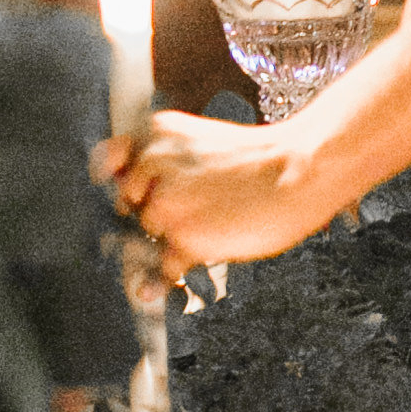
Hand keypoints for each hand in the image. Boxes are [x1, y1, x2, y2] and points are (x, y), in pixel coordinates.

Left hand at [93, 110, 333, 272]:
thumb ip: (163, 159)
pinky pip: (161, 268)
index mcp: (158, 133)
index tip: (125, 192)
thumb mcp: (201, 140)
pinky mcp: (185, 239)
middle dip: (149, 212)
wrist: (300, 170)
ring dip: (166, 240)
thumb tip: (125, 187)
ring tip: (207, 230)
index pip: (110, 161)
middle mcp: (153, 167)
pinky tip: (177, 273)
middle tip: (187, 212)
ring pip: (146, 235)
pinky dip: (165, 278)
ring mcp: (166, 205)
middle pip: (128, 203)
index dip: (116, 180)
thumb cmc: (261, 157)